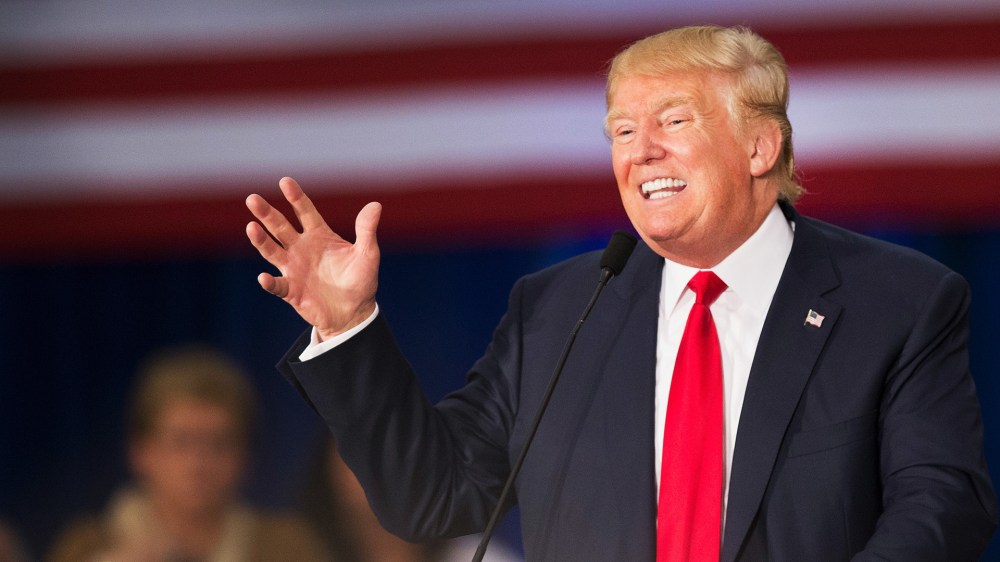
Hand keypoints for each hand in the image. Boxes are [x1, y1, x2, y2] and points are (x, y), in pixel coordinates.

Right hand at [246, 177, 381, 339]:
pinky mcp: (291, 290)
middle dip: (267, 213)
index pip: (305, 212)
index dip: (296, 197)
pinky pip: (277, 285)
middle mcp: (301, 248)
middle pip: (281, 227)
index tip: (285, 182)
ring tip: (251, 227)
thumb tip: (376, 205)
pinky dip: (270, 282)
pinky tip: (264, 277)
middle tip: (252, 198)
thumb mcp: (368, 254)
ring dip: (261, 240)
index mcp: (319, 235)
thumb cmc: (360, 281)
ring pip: (272, 251)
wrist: (353, 313)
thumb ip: (367, 230)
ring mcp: (293, 268)